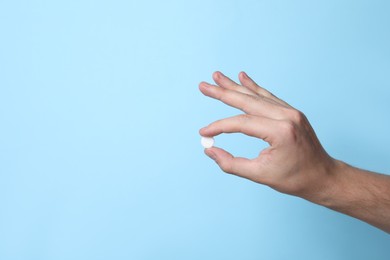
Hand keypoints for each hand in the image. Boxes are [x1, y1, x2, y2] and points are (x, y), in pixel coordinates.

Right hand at [199, 71, 336, 198]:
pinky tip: (243, 77)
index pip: (242, 123)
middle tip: (203, 85)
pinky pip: (268, 96)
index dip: (219, 126)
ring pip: (256, 95)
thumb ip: (231, 164)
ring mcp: (291, 111)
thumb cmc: (294, 179)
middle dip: (222, 92)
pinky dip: (253, 87)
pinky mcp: (292, 112)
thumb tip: (209, 150)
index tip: (203, 133)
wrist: (323, 176)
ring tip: (217, 76)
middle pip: (247, 101)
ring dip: (235, 86)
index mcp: (281, 132)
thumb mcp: (260, 175)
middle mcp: (287, 116)